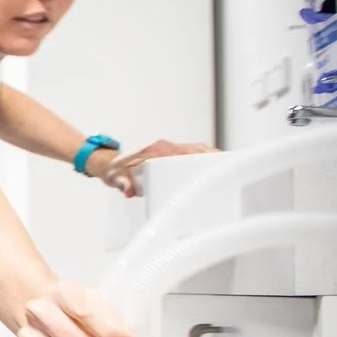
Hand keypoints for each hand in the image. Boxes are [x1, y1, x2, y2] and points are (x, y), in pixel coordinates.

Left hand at [87, 139, 215, 197]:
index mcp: (154, 150)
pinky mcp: (172, 155)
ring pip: (196, 149)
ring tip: (228, 168)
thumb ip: (122, 183)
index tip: (211, 161)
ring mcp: (169, 150)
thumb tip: (128, 189)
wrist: (108, 164)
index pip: (180, 151)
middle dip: (211, 156)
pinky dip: (205, 158)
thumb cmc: (113, 170)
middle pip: (194, 148)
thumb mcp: (115, 177)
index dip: (197, 155)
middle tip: (227, 168)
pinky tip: (216, 167)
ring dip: (211, 157)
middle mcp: (164, 147)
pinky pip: (192, 154)